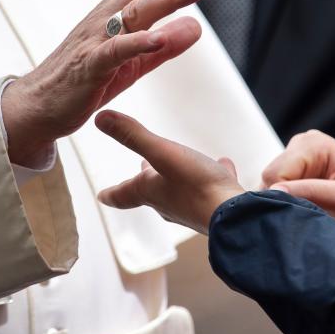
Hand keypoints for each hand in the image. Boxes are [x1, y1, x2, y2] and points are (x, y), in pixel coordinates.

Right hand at [2, 0, 227, 165]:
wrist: (41, 106)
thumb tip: (198, 27)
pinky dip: (138, 43)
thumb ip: (167, 45)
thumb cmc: (87, 79)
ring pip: (136, 12)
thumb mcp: (136, 63)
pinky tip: (159, 38)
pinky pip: (115, 51)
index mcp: (121, 14)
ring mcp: (98, 39)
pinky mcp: (90, 65)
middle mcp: (109, 18)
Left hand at [94, 110, 244, 234]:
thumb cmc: (196, 185)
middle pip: (151, 191)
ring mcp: (193, 207)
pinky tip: (224, 165)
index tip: (101, 196)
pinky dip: (213, 175)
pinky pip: (212, 186)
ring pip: (181, 190)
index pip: (123, 194)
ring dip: (178, 178)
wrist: (234, 215)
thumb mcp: (163, 153)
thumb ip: (134, 136)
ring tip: (181, 164)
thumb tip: (100, 118)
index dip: (111, 193)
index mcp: (150, 192)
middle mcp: (168, 203)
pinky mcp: (216, 205)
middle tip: (140, 170)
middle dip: (145, 180)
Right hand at [261, 130, 334, 234]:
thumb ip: (313, 192)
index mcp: (314, 143)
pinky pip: (277, 193)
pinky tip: (307, 210)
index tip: (307, 212)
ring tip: (316, 212)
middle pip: (270, 180)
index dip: (285, 198)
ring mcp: (296, 159)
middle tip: (315, 213)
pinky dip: (288, 205)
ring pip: (270, 188)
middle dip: (287, 200)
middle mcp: (301, 145)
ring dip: (288, 204)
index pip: (276, 174)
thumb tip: (278, 191)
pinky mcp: (294, 174)